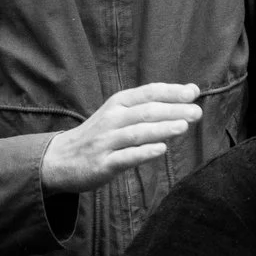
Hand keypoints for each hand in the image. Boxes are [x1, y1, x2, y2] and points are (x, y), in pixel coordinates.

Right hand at [39, 83, 201, 193]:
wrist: (59, 159)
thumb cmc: (100, 134)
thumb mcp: (120, 113)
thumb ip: (151, 104)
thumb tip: (190, 92)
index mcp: (118, 104)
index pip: (148, 93)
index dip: (171, 92)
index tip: (193, 92)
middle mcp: (111, 119)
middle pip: (145, 112)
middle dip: (173, 111)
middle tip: (196, 112)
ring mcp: (106, 142)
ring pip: (136, 133)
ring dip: (161, 129)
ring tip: (183, 126)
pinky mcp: (102, 164)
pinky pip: (125, 157)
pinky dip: (143, 152)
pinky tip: (160, 149)